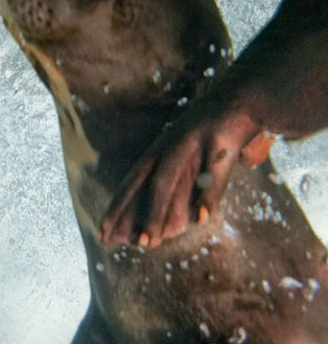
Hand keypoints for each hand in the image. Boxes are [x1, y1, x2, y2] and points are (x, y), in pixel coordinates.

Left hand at [99, 108, 273, 247]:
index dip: (118, 207)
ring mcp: (193, 141)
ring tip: (151, 240)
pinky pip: (213, 173)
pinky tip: (202, 218)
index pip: (133, 182)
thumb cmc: (210, 136)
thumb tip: (165, 231)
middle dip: (135, 213)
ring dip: (159, 211)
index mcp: (158, 150)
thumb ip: (176, 190)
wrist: (242, 99)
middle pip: (148, 182)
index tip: (102, 233)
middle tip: (128, 244)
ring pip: (170, 179)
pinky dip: (208, 195)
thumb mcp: (187, 158)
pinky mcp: (219, 140)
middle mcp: (170, 145)